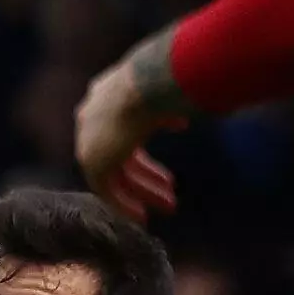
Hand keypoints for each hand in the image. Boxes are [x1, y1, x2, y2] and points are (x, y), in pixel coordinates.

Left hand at [74, 28, 185, 219]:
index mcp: (109, 94)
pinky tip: (143, 216)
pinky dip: (123, 204)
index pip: (127, 130)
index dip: (148, 149)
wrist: (150, 82)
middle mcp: (94, 116)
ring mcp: (89, 138)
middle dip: (148, 175)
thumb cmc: (172, 78)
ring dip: (142, 191)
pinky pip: (105, 190)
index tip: (167, 168)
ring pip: (115, 173)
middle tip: (171, 191)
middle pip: (122, 154)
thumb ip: (178, 105)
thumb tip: (204, 106)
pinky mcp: (92, 159)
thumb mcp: (175, 90)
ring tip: (169, 206)